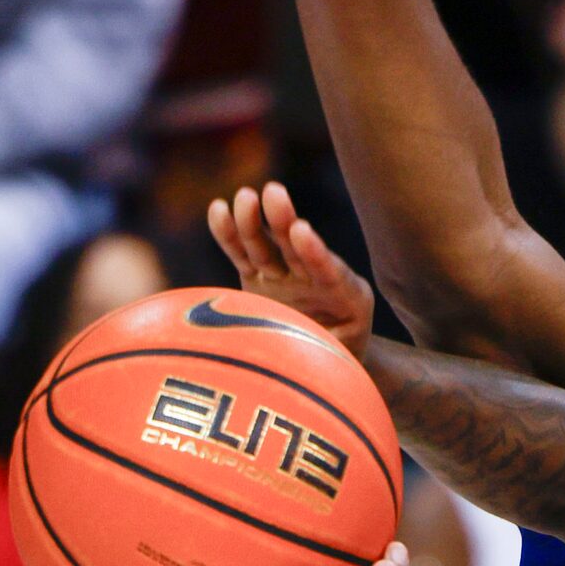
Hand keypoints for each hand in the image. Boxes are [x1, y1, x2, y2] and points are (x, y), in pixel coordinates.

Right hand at [208, 181, 374, 354]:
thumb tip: (304, 372)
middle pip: (295, 248)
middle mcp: (313, 281)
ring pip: (267, 247)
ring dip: (253, 222)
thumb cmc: (341, 365)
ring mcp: (284, 278)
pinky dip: (230, 235)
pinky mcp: (260, 279)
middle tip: (274, 193)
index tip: (301, 231)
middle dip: (283, 221)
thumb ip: (327, 360)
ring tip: (245, 197)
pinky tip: (218, 209)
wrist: (330, 363)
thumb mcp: (343, 363)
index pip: (329, 271)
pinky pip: (243, 254)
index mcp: (346, 298)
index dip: (315, 253)